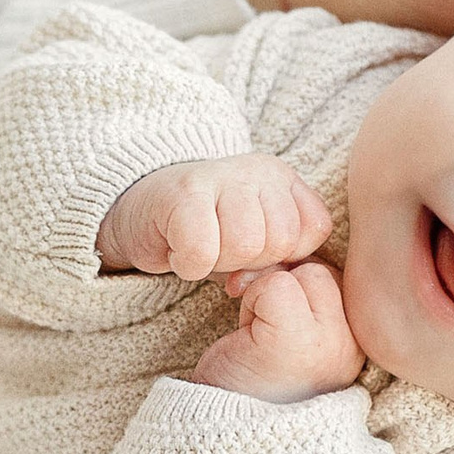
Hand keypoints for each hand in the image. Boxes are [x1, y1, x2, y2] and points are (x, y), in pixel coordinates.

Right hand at [97, 154, 330, 279]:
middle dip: (248, 261)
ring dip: (217, 262)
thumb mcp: (254, 245)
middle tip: (218, 249)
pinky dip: (189, 264)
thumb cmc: (204, 233)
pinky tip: (178, 251)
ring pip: (245, 245)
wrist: (140, 213)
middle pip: (279, 240)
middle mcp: (257, 170)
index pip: (313, 228)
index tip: (251, 251)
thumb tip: (274, 283)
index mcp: (283, 178)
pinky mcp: (183, 192)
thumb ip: (278, 262)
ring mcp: (220, 175)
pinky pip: (202, 251)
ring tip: (201, 247)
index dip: (282, 255)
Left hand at [191, 263, 364, 402]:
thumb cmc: (253, 384)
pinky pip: (276, 285)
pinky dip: (253, 302)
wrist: (222, 432)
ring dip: (268, 294)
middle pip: (324, 270)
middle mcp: (355, 345)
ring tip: (258, 337)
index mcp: (359, 344)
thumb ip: (309, 297)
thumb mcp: (293, 334)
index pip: (339, 277)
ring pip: (304, 272)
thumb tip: (294, 250)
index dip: (298, 287)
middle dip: (284, 286)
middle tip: (261, 330)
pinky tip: (246, 337)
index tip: (273, 323)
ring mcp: (330, 343)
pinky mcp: (295, 340)